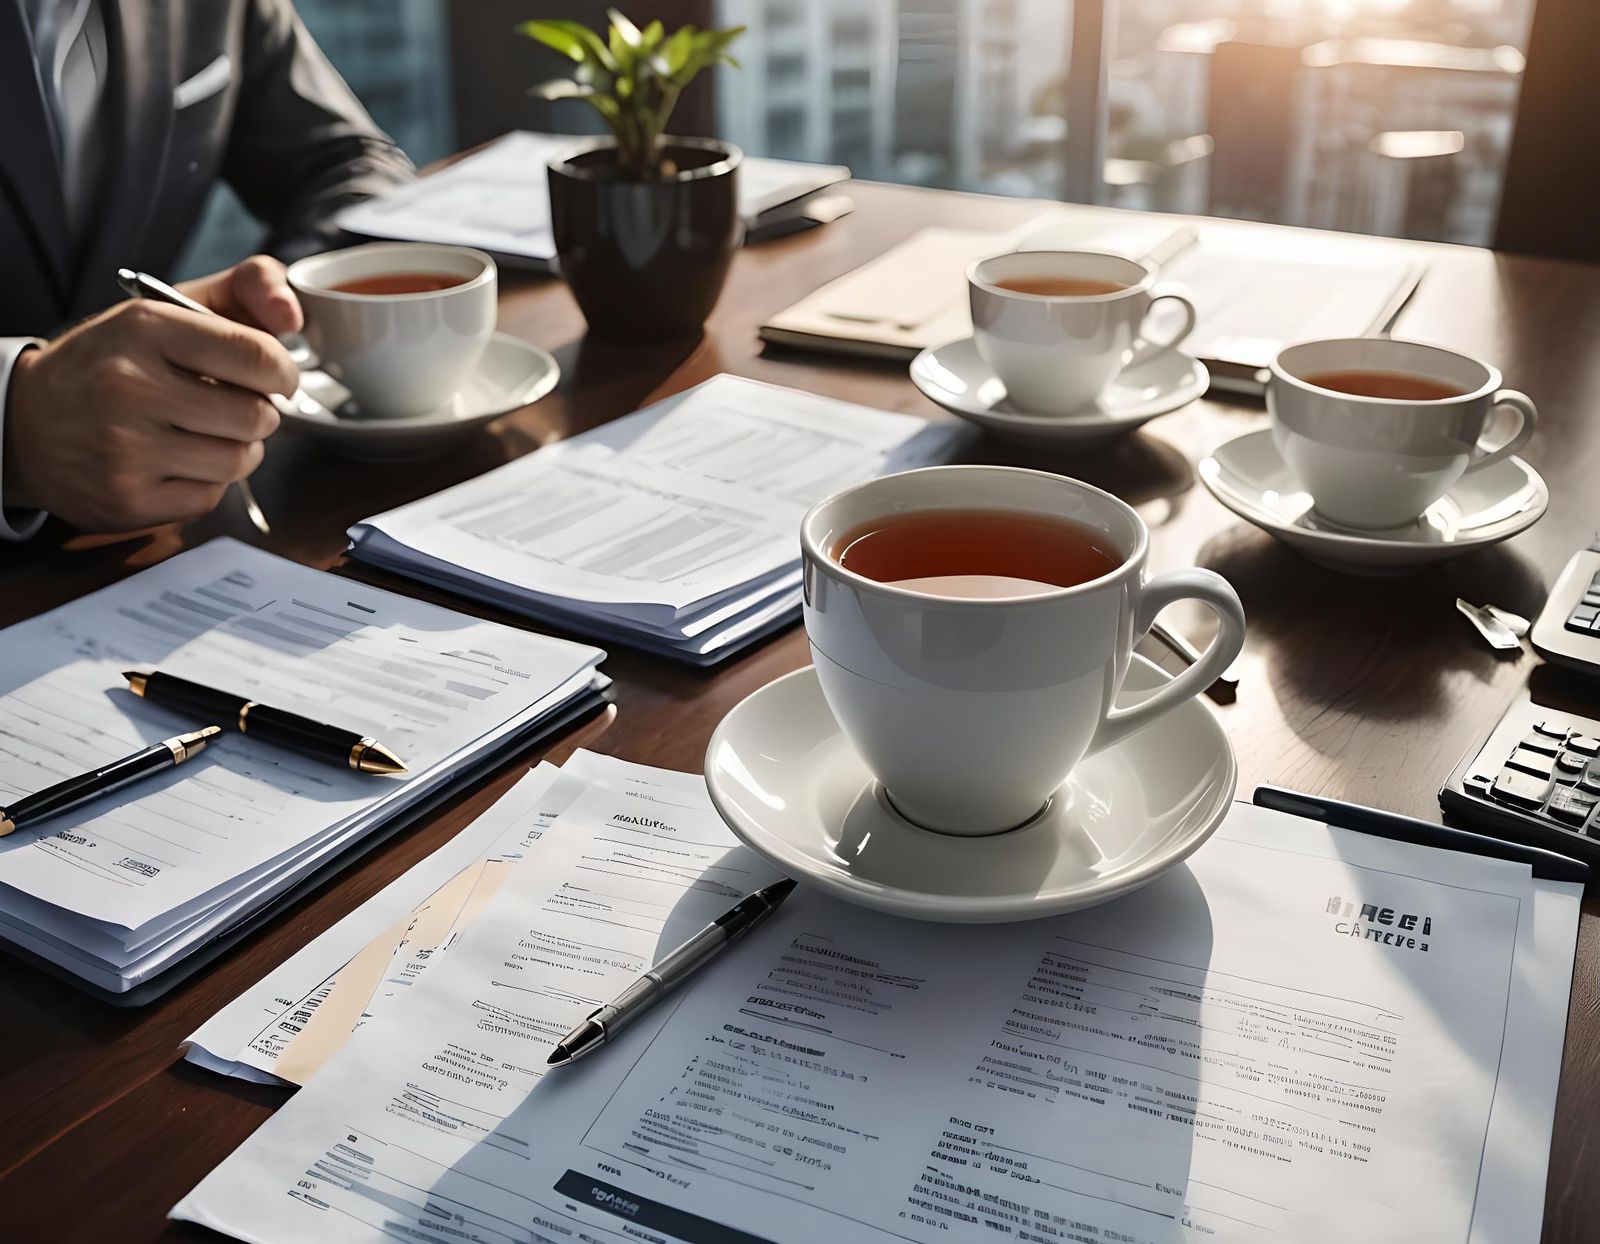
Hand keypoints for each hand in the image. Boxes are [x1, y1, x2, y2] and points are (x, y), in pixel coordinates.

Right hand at [3, 262, 299, 531]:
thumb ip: (244, 291)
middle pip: (255, 415)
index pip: (257, 355)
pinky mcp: (127, 498)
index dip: (283, 372)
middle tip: (232, 407)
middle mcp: (130, 386)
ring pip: (239, 460)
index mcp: (144, 327)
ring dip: (237, 449)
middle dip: (258, 413)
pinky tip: (176, 461)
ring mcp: (125, 447)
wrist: (28, 421)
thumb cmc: (112, 363)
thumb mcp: (168, 310)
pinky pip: (210, 496)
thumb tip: (292, 314)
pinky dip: (206, 481)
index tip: (277, 377)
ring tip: (205, 433)